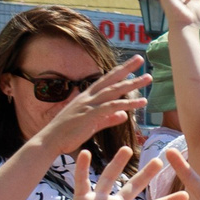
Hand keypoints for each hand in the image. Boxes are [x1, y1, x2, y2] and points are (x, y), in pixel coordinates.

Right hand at [35, 61, 150, 156]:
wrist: (50, 141)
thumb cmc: (69, 133)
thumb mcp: (93, 124)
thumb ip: (109, 119)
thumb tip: (123, 115)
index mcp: (87, 97)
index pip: (106, 81)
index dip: (118, 72)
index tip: (131, 64)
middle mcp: (88, 97)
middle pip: (111, 80)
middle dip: (126, 68)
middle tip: (141, 59)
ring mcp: (89, 105)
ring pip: (114, 91)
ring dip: (132, 84)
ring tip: (148, 78)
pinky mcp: (90, 115)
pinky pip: (112, 106)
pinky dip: (127, 104)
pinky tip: (141, 102)